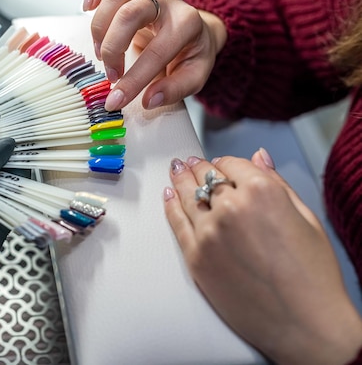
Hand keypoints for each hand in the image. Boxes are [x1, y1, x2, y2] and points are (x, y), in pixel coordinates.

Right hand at [83, 0, 226, 111]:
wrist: (195, 31)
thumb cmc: (193, 52)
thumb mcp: (196, 76)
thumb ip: (175, 89)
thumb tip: (149, 99)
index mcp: (186, 24)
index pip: (155, 53)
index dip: (133, 80)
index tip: (117, 100)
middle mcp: (165, 3)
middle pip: (129, 15)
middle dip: (113, 49)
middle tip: (112, 75)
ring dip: (100, 30)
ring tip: (103, 55)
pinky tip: (88, 6)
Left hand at [163, 150, 361, 363]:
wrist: (304, 323)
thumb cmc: (313, 276)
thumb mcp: (306, 218)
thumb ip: (277, 183)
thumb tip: (259, 157)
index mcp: (262, 192)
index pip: (233, 164)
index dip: (227, 163)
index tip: (222, 164)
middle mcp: (231, 208)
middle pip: (207, 178)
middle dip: (200, 167)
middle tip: (190, 162)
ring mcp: (209, 233)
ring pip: (187, 196)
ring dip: (180, 179)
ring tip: (176, 169)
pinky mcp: (195, 257)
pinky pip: (176, 222)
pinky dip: (170, 205)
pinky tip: (168, 194)